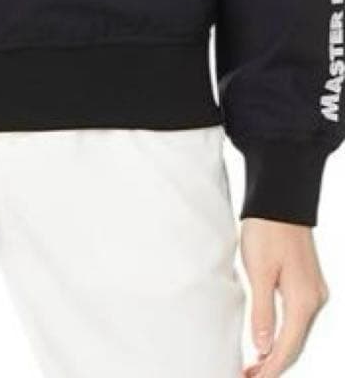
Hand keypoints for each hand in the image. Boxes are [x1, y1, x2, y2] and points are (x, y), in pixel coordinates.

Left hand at [241, 218, 328, 376]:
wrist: (280, 201)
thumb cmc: (266, 231)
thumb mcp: (258, 271)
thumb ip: (262, 311)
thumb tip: (263, 348)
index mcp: (304, 301)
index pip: (287, 348)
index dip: (269, 369)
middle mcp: (315, 300)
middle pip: (295, 345)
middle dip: (273, 365)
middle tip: (247, 376)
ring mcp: (315, 293)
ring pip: (297, 334)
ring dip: (278, 352)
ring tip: (254, 365)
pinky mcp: (308, 284)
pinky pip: (298, 320)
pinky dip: (283, 335)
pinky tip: (268, 340)